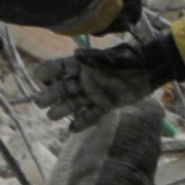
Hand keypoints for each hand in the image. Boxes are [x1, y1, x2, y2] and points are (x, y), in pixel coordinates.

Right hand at [51, 29, 179, 119]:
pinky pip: (92, 114)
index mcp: (85, 65)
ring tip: (51, 116)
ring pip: (76, 102)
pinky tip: (72, 130)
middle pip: (65, 87)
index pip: (62, 67)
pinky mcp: (106, 104)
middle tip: (39, 103)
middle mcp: (87, 79)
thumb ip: (94, 59)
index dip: (49, 70)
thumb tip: (76, 55)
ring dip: (64, 109)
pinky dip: (83, 122)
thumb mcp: (111, 58)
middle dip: (52, 94)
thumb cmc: (129, 59)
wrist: (148, 69)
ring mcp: (96, 93)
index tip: (37, 74)